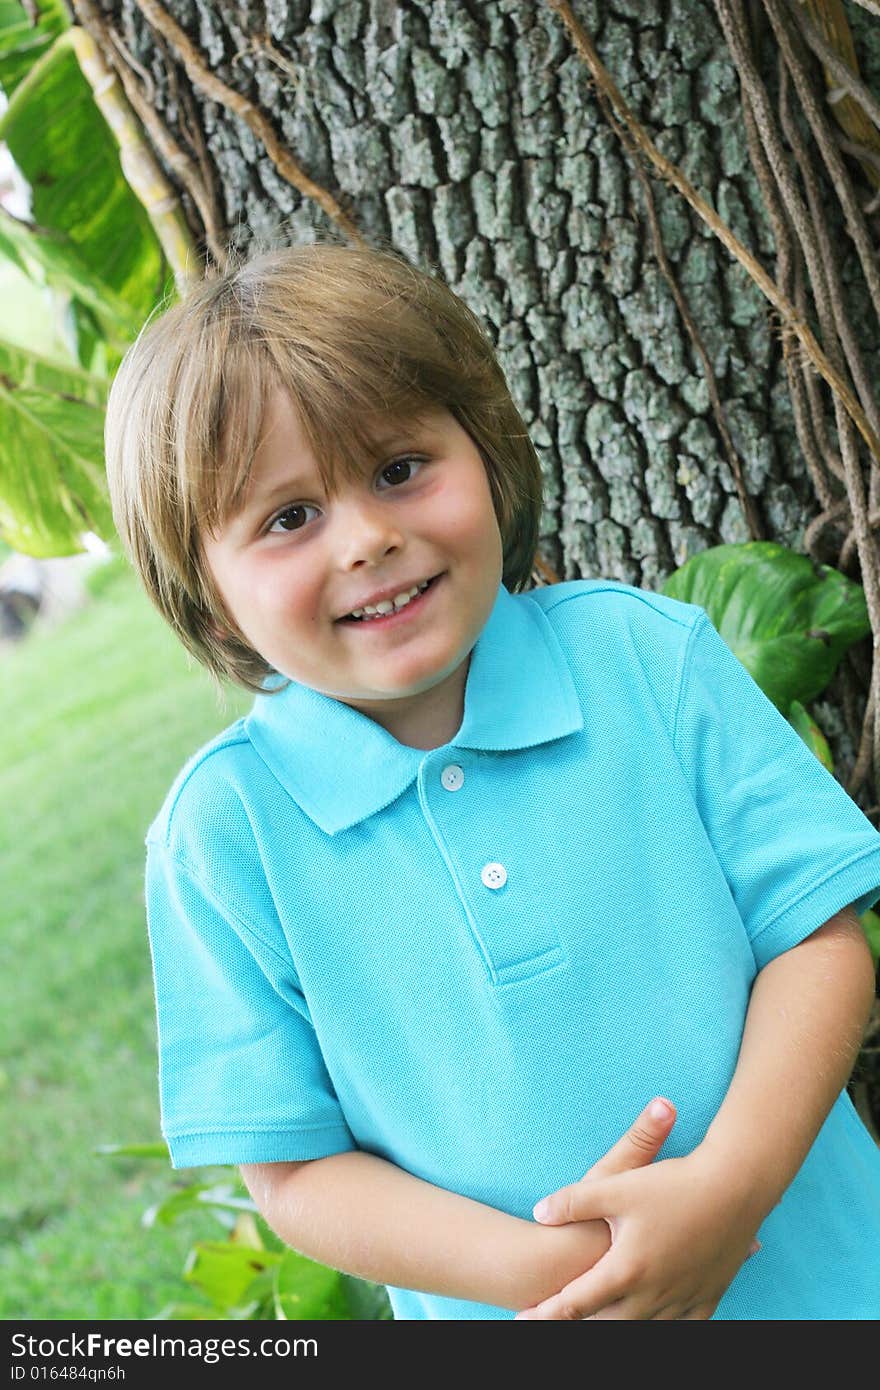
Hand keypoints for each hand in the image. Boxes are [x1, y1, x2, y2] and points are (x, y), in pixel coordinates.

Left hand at [516, 1137, 762, 1320]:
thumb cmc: (672, 1184)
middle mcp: (654, 1294)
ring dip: (619, 1327)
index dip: (546, 1315)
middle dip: (579, 1326)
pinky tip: (657, 1321)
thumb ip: (572, 1201)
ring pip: (644, 1330)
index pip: (575, 1303)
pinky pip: (683, 1326)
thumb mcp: (615, 1185)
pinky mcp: (709, 1295)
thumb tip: (539, 1212)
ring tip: (599, 1322)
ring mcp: (684, 1299)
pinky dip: (664, 1327)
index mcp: (627, 1270)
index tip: (522, 1320)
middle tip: (555, 1322)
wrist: (735, 1186)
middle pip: (607, 1324)